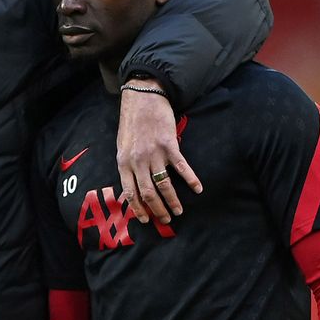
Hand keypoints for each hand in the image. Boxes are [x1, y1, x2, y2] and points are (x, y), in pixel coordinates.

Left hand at [116, 82, 201, 223]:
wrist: (142, 99)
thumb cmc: (132, 122)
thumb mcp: (122, 145)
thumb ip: (127, 164)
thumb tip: (132, 184)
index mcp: (124, 162)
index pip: (130, 192)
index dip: (138, 208)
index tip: (145, 220)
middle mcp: (137, 161)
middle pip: (148, 192)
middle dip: (157, 210)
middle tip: (166, 220)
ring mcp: (154, 153)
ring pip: (163, 184)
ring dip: (173, 201)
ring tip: (179, 211)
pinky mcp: (169, 145)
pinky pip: (181, 167)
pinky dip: (190, 179)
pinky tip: (198, 188)